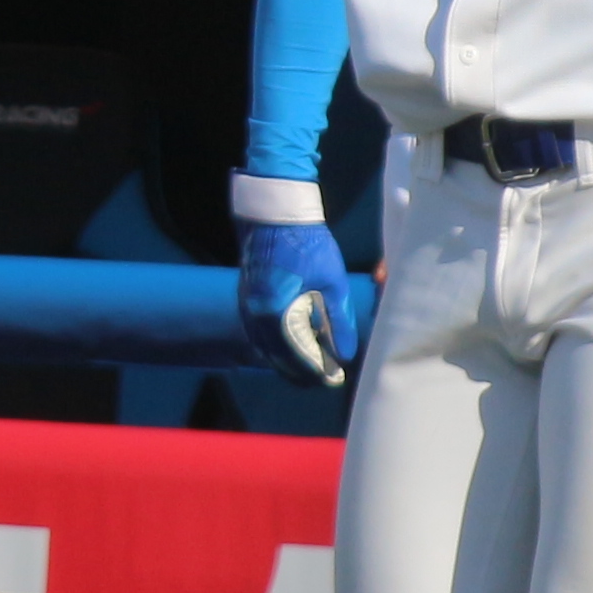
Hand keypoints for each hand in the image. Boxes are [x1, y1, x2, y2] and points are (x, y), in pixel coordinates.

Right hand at [235, 216, 361, 389]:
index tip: (336, 379)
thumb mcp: (332, 282)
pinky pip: (258, 336)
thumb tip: (347, 355)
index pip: (296, 357)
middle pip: (277, 359)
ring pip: (265, 350)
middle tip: (327, 378)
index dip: (317, 372)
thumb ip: (339, 321)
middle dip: (302, 373)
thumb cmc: (307, 243)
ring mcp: (246, 308)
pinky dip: (275, 348)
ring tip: (314, 367)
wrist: (274, 214)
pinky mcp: (245, 301)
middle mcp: (255, 315)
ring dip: (287, 363)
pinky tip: (293, 348)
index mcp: (276, 311)